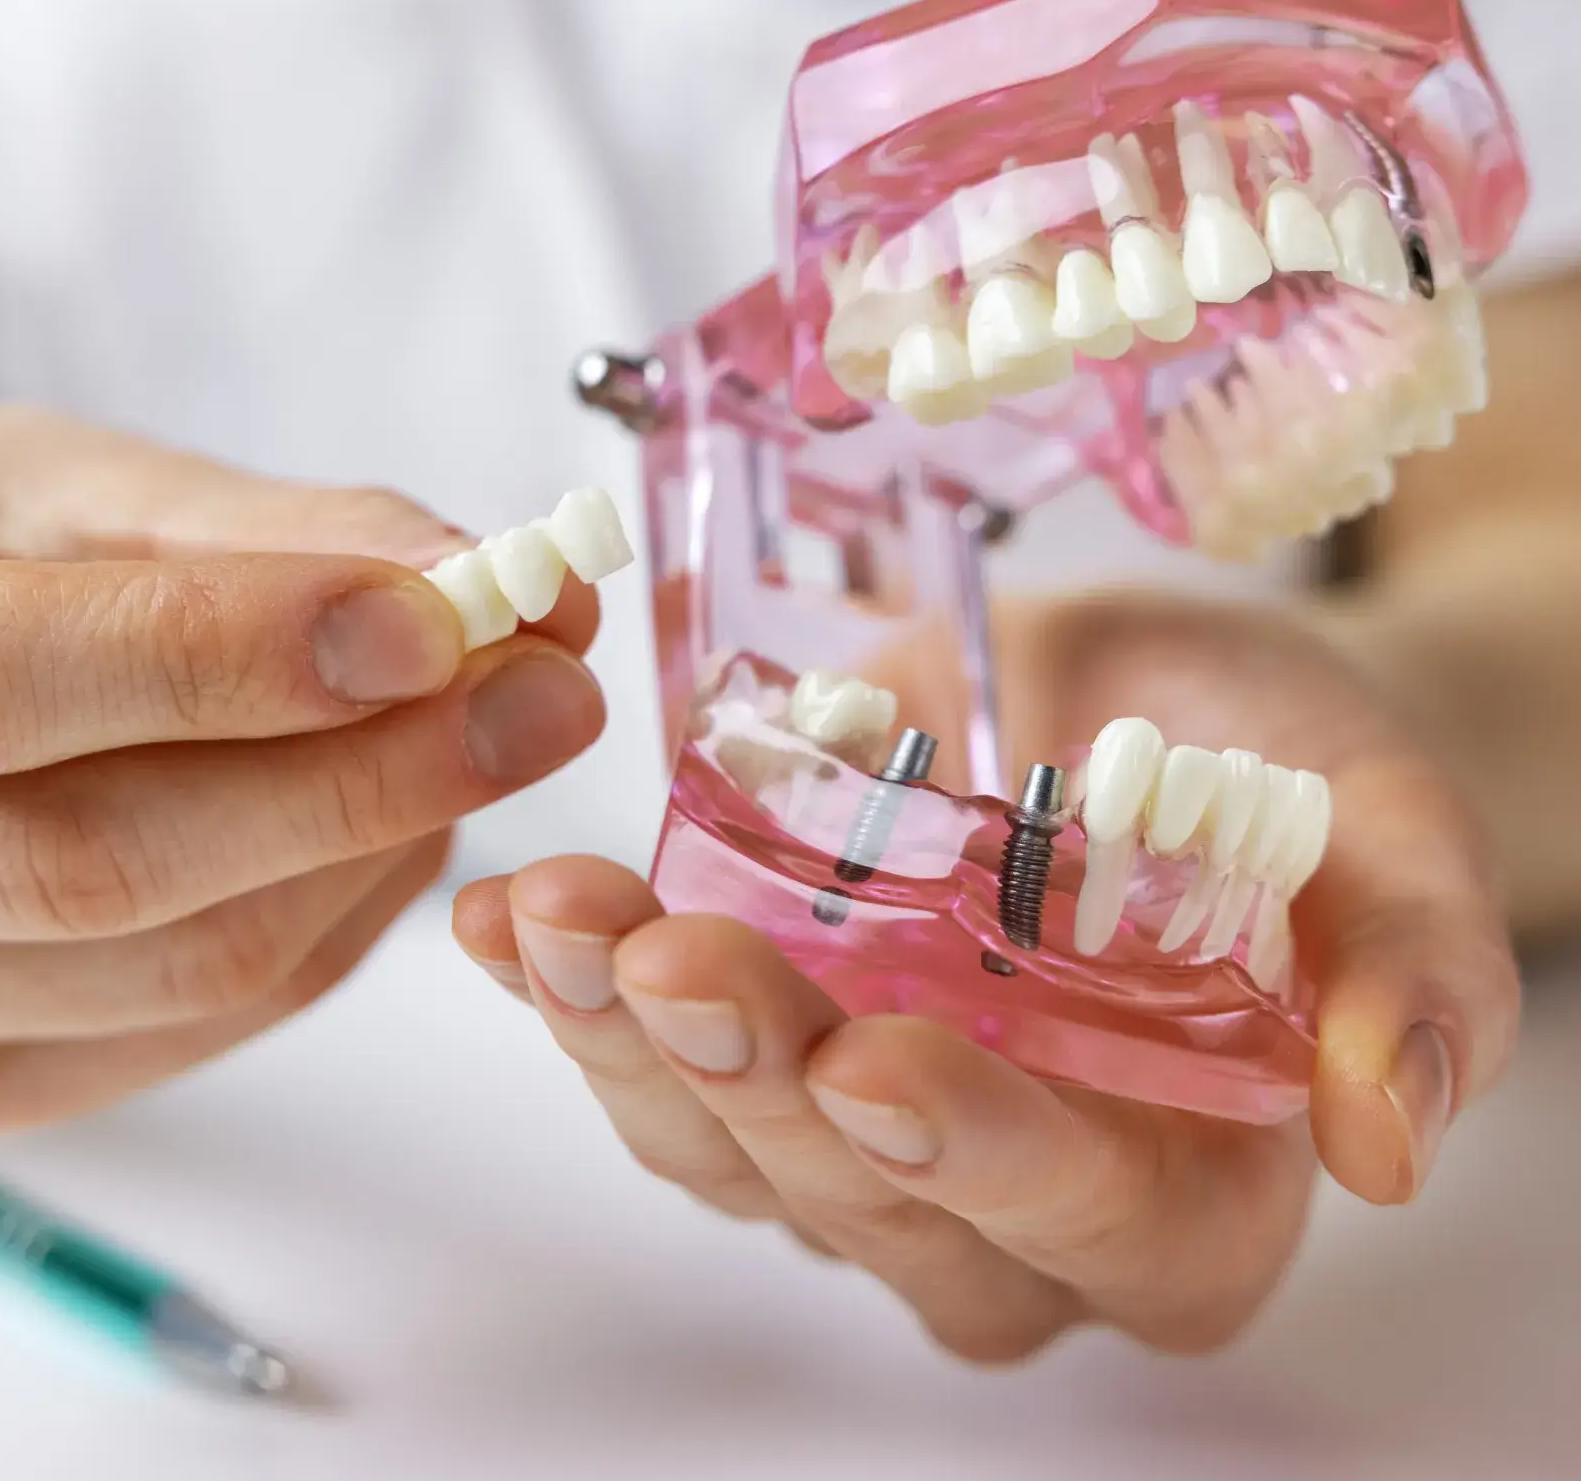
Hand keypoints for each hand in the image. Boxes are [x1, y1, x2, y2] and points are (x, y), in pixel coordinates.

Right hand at [0, 406, 605, 1129]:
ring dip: (387, 838)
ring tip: (490, 727)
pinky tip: (403, 816)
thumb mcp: (57, 492)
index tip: (438, 619)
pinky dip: (354, 906)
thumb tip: (468, 575)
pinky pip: (229, 1011)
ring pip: (199, 959)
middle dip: (375, 771)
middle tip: (555, 688)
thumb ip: (257, 530)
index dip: (228, 654)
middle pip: (109, 860)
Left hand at [452, 591, 1519, 1360]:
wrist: (1164, 707)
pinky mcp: (768, 1052)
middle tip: (674, 958)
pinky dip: (575, 990)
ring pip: (732, 1149)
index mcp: (1183, 1190)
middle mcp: (1008, 1203)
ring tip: (558, 922)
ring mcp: (866, 1138)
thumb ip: (1412, 977)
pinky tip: (514, 917)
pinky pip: (656, 1058)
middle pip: (870, 1201)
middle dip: (761, 1083)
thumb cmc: (1294, 774)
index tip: (881, 1067)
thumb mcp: (1387, 836)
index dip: (985, 1161)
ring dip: (627, 1044)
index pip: (1088, 1220)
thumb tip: (1389, 1141)